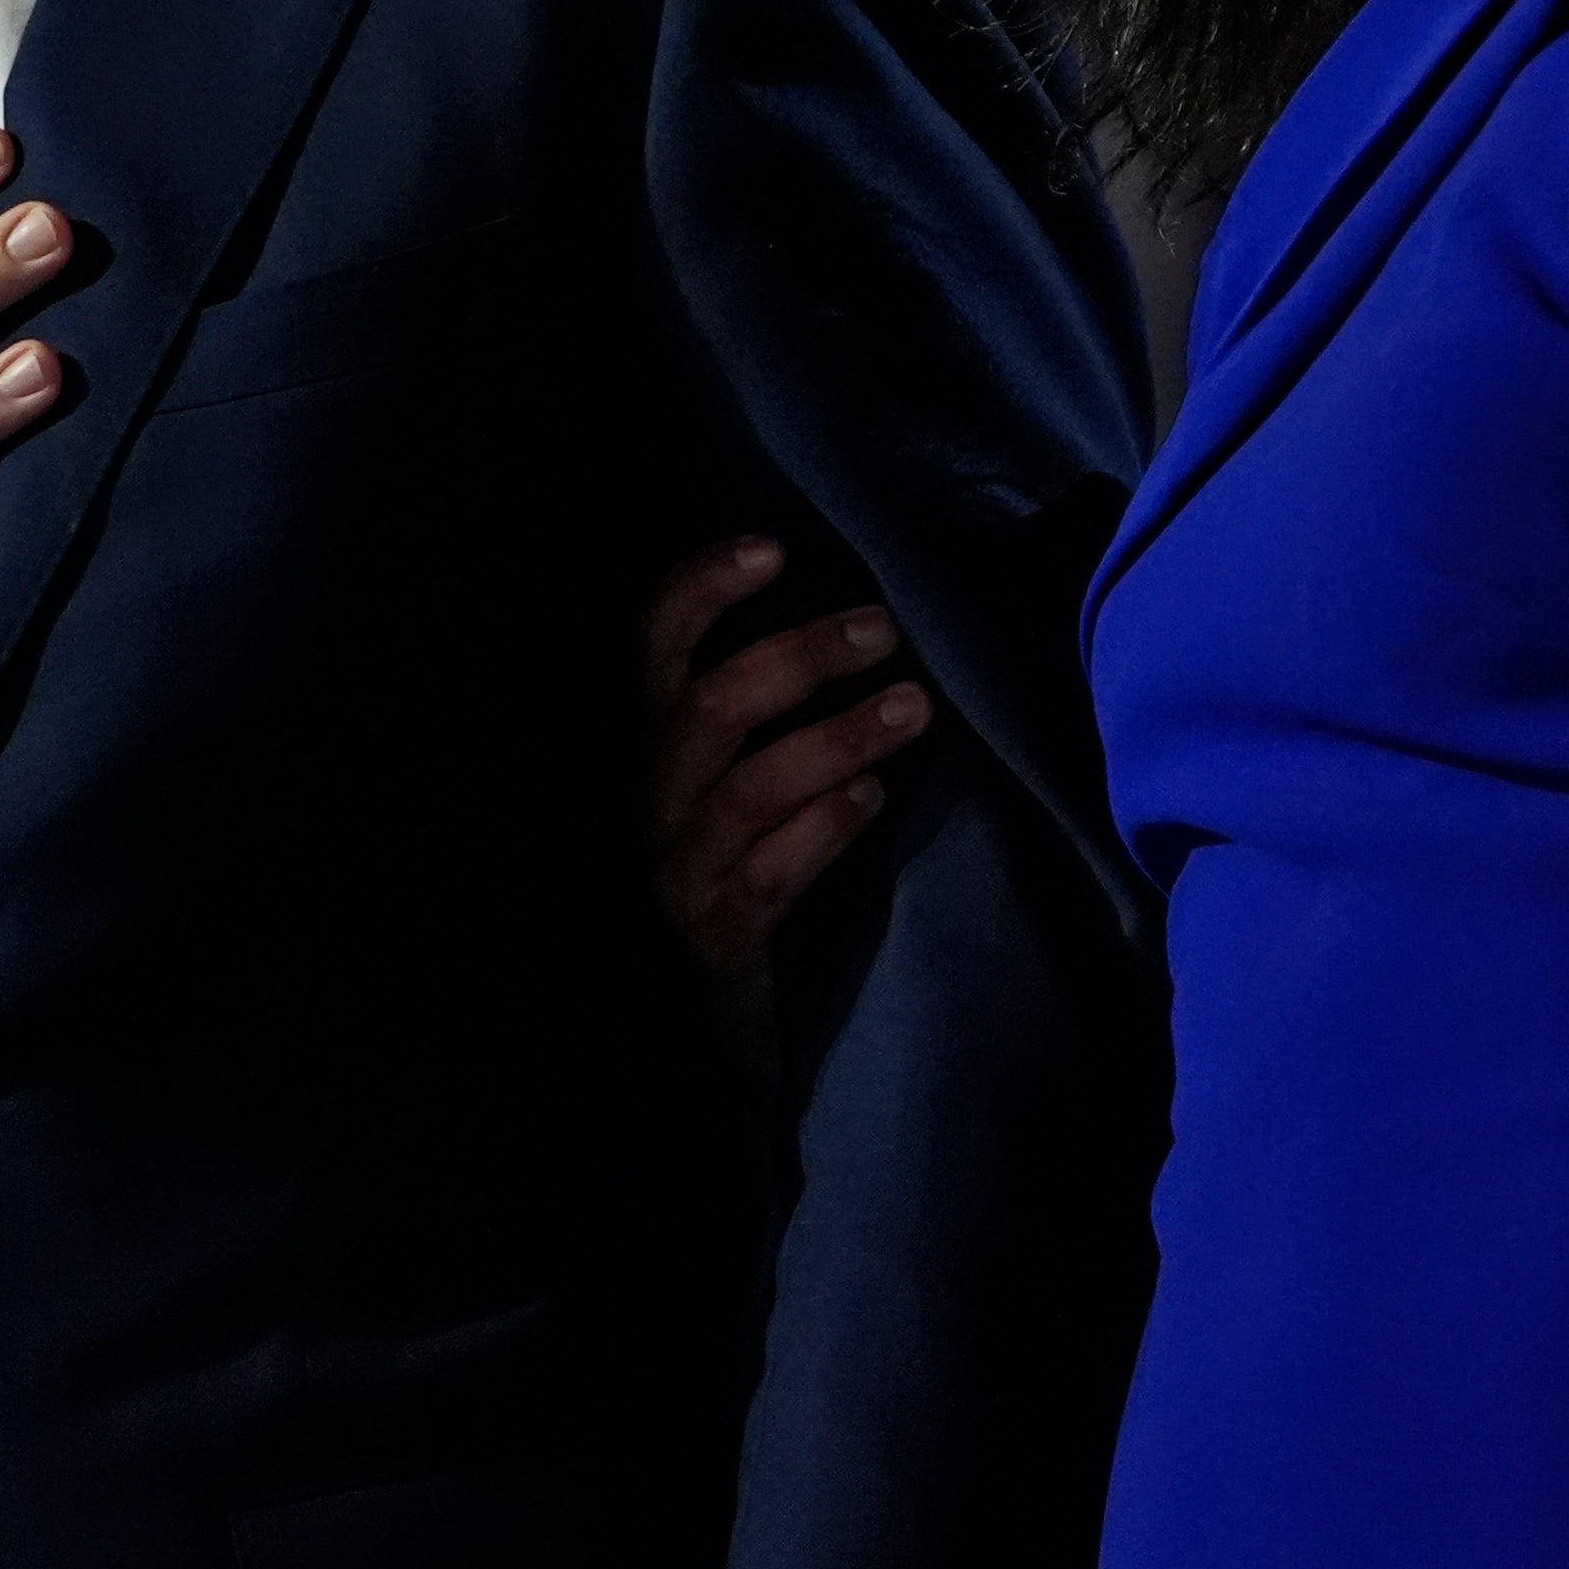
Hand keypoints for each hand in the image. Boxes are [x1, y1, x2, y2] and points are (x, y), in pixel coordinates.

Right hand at [640, 535, 925, 987]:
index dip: (700, 591)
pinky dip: (820, 830)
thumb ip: (783, 705)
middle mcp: (657, 804)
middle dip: (799, 658)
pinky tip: (872, 799)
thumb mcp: (763, 771)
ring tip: (913, 708)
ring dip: (835, 737)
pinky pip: (765, 879)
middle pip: (709, 710)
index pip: (655, 650)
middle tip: (884, 630)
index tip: (772, 549)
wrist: (746, 1020)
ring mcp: (680, 876)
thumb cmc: (770, 861)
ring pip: (748, 790)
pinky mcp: (719, 944)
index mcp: (662, 748)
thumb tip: (866, 616)